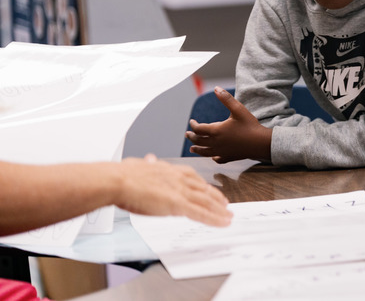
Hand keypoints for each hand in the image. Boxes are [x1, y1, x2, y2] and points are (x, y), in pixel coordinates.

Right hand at [115, 155, 232, 227]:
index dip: (202, 184)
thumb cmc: (123, 175)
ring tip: (229, 215)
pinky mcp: (177, 204)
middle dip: (216, 197)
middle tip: (225, 204)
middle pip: (203, 189)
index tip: (208, 189)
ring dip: (219, 210)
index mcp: (170, 170)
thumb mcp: (138, 165)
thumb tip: (149, 159)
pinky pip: (201, 213)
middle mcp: (179, 179)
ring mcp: (180, 191)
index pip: (192, 177)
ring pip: (206, 202)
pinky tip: (223, 223)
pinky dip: (214, 219)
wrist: (118, 181)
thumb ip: (147, 164)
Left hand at [185, 87, 272, 163]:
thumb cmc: (249, 125)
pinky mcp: (229, 157)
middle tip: (187, 134)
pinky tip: (213, 157)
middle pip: (198, 141)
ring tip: (192, 149)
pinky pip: (217, 159)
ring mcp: (221, 151)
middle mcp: (215, 143)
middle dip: (191, 137)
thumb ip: (226, 99)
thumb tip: (216, 88)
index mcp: (216, 131)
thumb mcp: (238, 109)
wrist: (260, 143)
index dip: (193, 125)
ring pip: (205, 152)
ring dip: (197, 150)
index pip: (198, 129)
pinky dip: (213, 157)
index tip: (192, 121)